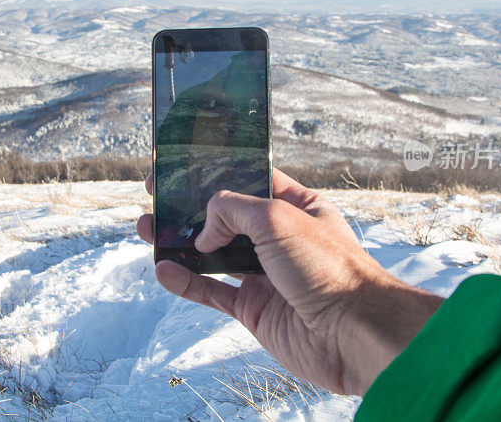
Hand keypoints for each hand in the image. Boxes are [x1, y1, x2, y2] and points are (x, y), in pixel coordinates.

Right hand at [136, 169, 442, 394]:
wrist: (353, 334)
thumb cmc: (331, 268)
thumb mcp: (278, 218)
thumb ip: (233, 211)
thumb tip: (205, 230)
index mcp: (297, 208)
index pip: (251, 181)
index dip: (217, 174)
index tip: (184, 167)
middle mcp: (280, 239)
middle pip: (226, 218)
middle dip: (190, 208)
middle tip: (157, 195)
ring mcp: (265, 275)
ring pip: (213, 255)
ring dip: (181, 244)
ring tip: (147, 229)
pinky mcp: (254, 309)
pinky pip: (212, 291)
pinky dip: (186, 282)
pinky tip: (164, 270)